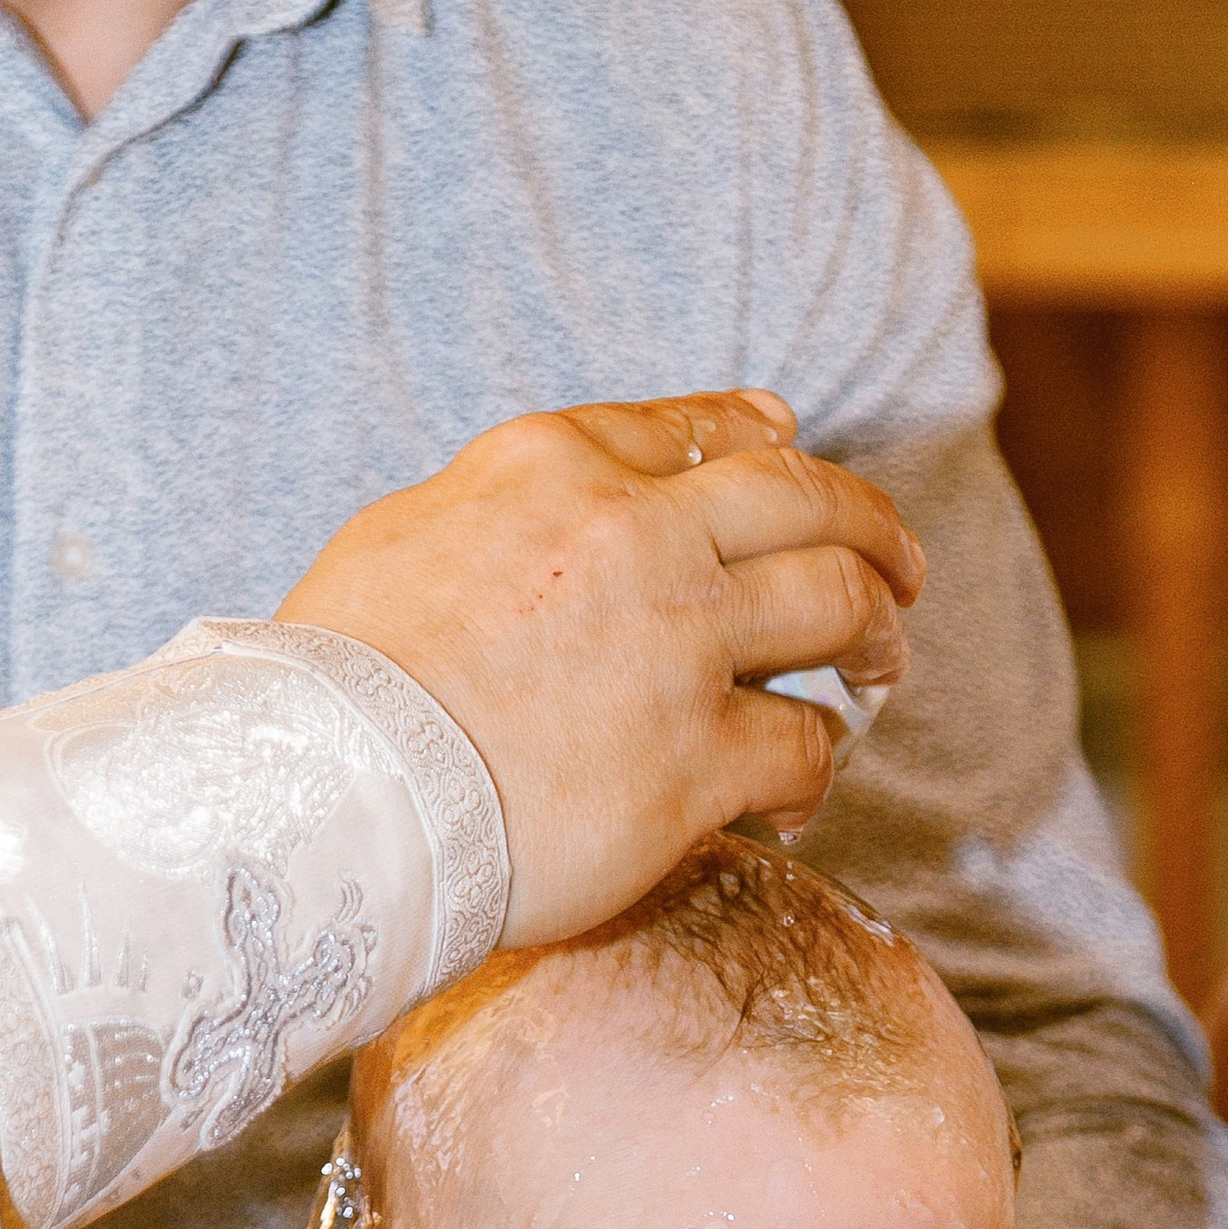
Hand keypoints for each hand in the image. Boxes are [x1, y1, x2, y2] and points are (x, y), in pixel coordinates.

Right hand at [278, 393, 925, 945]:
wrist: (329, 796)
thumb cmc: (335, 685)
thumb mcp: (401, 535)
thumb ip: (498, 500)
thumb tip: (559, 486)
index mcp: (552, 468)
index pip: (694, 432)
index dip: (761, 441)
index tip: (793, 450)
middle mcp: (634, 536)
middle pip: (804, 501)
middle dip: (870, 529)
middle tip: (898, 569)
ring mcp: (678, 645)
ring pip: (837, 604)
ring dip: (875, 633)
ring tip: (881, 666)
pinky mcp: (698, 758)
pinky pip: (804, 746)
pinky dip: (817, 766)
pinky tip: (802, 791)